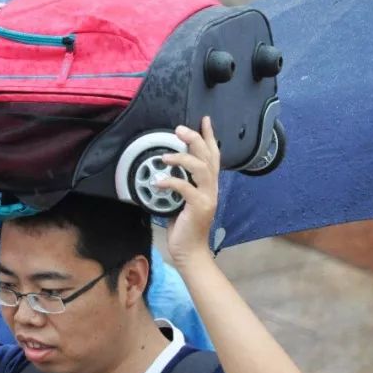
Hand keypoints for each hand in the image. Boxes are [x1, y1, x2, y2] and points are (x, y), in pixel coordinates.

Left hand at [157, 117, 218, 267]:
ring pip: (201, 168)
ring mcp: (207, 197)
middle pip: (209, 157)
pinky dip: (171, 181)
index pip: (213, 156)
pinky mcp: (199, 207)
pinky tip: (158, 181)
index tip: (204, 120)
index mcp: (209, 185)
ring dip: (182, 158)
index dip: (209, 137)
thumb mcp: (182, 201)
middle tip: (180, 129)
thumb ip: (180, 184)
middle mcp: (212, 188)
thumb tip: (165, 170)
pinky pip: (185, 188)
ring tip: (165, 156)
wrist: (190, 252)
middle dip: (196, 139)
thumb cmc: (184, 227)